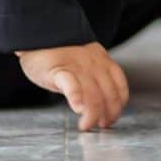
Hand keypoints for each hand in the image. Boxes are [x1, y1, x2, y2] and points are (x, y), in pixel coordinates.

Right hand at [14, 42, 128, 130]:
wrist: (41, 35)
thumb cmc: (62, 55)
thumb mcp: (85, 63)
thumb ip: (94, 80)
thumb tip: (102, 106)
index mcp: (103, 62)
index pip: (120, 86)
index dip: (118, 105)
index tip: (112, 118)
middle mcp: (95, 64)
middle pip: (108, 94)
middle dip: (107, 114)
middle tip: (100, 126)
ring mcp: (78, 66)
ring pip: (92, 93)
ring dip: (92, 113)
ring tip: (86, 125)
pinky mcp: (59, 69)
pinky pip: (71, 84)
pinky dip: (76, 96)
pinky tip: (77, 107)